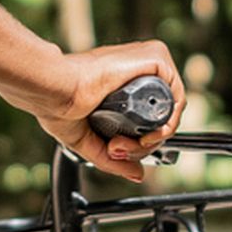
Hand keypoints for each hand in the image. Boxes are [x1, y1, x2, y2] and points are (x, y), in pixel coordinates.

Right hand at [19, 40, 186, 178]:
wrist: (54, 89)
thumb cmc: (57, 106)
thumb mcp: (88, 141)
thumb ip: (113, 159)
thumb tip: (138, 174)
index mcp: (120, 87)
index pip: (147, 118)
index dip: (139, 142)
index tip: (117, 151)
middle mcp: (135, 74)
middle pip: (160, 117)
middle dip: (143, 144)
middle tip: (118, 150)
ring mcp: (145, 65)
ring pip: (169, 109)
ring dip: (155, 136)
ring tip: (129, 144)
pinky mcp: (154, 57)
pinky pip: (177, 95)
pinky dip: (169, 120)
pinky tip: (149, 133)